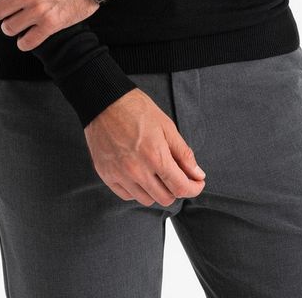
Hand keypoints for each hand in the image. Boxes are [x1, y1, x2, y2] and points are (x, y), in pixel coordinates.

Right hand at [84, 88, 205, 205]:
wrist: (104, 101)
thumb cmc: (136, 109)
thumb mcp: (166, 126)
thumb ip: (184, 153)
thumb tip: (198, 175)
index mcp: (155, 156)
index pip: (181, 187)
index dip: (194, 188)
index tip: (197, 182)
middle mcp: (137, 171)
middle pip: (165, 198)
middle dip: (177, 189)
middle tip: (177, 176)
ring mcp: (120, 175)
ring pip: (147, 200)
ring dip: (157, 191)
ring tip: (157, 174)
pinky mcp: (107, 176)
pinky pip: (127, 196)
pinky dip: (137, 190)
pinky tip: (140, 175)